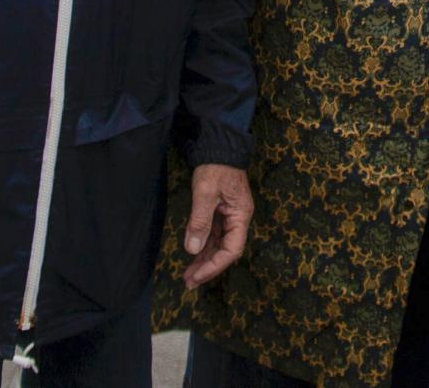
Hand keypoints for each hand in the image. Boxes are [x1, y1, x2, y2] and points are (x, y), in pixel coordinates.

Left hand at [181, 162, 252, 287]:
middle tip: (188, 282)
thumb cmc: (216, 167)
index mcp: (240, 215)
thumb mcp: (206, 192)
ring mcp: (230, 216)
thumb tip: (193, 249)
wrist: (219, 146)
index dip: (214, 265)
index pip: (231, 250)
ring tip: (187, 275)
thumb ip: (200, 221)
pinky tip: (192, 255)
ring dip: (204, 259)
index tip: (197, 276)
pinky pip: (213, 235)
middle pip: (225, 250)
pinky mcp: (221, 211)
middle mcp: (238, 219)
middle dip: (208, 267)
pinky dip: (203, 246)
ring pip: (218, 244)